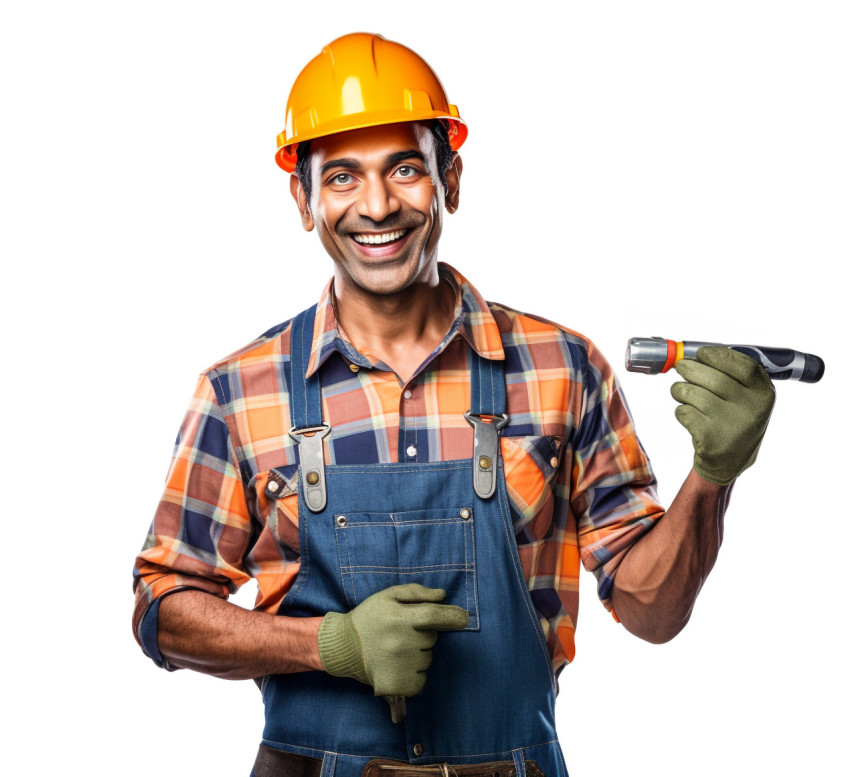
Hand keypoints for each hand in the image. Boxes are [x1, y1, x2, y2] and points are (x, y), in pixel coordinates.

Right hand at [317, 584, 469, 696]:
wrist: (344, 646)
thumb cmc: (369, 617)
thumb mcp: (388, 595)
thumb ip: (417, 593)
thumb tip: (443, 595)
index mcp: (400, 618)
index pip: (435, 616)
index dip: (453, 616)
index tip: (464, 618)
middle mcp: (402, 642)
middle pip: (432, 638)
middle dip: (424, 634)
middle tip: (403, 633)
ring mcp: (400, 665)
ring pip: (427, 659)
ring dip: (419, 654)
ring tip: (397, 649)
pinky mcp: (398, 685)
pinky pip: (421, 679)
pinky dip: (415, 674)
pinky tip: (399, 666)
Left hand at [671, 346, 775, 485]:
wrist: (729, 460)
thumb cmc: (733, 419)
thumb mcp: (746, 397)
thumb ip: (731, 374)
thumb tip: (697, 352)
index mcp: (764, 394)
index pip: (744, 366)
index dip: (719, 355)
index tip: (702, 352)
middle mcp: (751, 409)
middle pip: (713, 378)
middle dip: (690, 368)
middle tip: (681, 367)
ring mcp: (731, 425)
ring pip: (693, 393)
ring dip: (680, 389)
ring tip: (681, 392)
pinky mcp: (710, 438)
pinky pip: (684, 412)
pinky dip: (681, 410)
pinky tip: (690, 416)